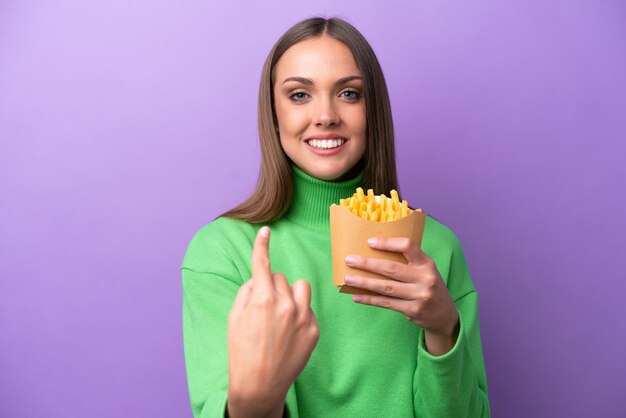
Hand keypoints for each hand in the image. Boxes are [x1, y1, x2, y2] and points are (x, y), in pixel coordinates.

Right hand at [227, 226, 319, 417]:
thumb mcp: (234, 318)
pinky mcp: (314, 330)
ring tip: (282, 314)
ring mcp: (303, 317)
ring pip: (301, 287)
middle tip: (264, 309)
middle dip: (272, 287)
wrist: (260, 385)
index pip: (263, 264)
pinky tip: (289, 333)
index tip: (265, 231)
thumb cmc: (242, 351)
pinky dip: (299, 314)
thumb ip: (246, 292)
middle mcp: (285, 304)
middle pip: (281, 278)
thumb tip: (258, 279)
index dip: (262, 245)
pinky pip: (308, 309)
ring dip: (291, 294)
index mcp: (262, 298)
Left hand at [344, 237, 458, 355]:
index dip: (388, 243)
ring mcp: (419, 295)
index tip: (369, 242)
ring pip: (386, 287)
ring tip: (348, 278)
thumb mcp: (425, 271)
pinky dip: (369, 299)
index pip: (408, 246)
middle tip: (349, 260)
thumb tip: (373, 255)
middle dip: (367, 263)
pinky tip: (356, 296)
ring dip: (364, 282)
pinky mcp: (412, 310)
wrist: (445, 316)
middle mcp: (425, 278)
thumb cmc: (428, 287)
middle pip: (391, 268)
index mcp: (427, 263)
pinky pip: (386, 303)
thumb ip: (407, 263)